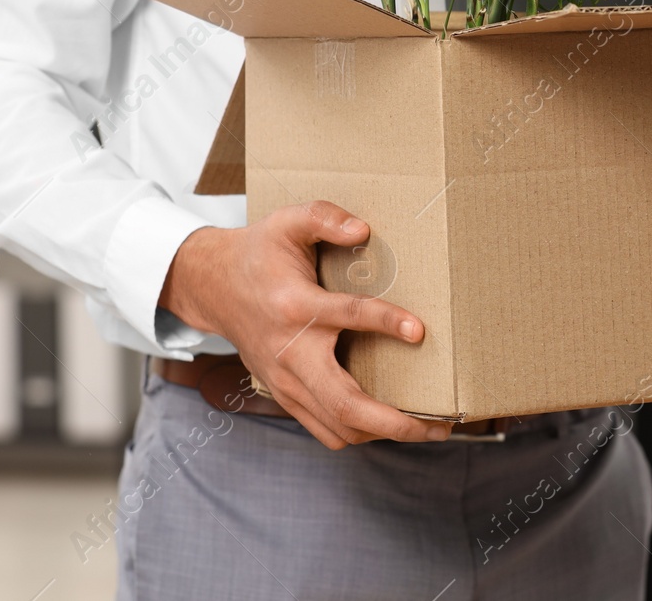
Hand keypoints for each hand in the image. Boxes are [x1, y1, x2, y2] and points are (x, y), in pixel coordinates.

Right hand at [160, 201, 451, 449]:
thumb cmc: (259, 253)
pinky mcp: (286, 395)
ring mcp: (286, 381)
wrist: (213, 286)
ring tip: (427, 429)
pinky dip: (359, 433)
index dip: (385, 322)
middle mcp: (290, 352)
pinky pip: (324, 429)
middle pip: (343, 403)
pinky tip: (389, 424)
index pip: (347, 316)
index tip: (419, 330)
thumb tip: (363, 230)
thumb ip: (323, 217)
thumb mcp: (287, 222)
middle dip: (393, 421)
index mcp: (296, 306)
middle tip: (438, 426)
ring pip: (337, 426)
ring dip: (384, 434)